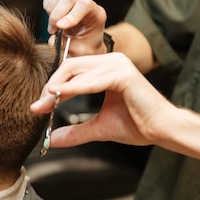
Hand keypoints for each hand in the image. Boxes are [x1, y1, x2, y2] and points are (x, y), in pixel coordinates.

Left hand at [31, 53, 172, 147]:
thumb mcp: (99, 128)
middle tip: (38, 106)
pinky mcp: (123, 73)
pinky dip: (74, 88)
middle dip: (51, 86)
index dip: (52, 87)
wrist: (162, 130)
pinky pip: (92, 80)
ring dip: (58, 88)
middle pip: (70, 66)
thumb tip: (52, 139)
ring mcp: (118, 64)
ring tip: (45, 103)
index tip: (38, 106)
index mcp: (106, 68)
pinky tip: (59, 96)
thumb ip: (76, 131)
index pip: (71, 71)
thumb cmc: (137, 125)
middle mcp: (111, 60)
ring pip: (77, 71)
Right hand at [43, 0, 106, 54]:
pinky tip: (51, 16)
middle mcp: (85, 3)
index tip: (61, 27)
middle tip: (54, 30)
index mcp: (96, 14)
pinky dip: (47, 4)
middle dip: (57, 15)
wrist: (86, 45)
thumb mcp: (81, 51)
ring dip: (51, 8)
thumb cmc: (86, 47)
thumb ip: (68, 46)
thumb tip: (53, 40)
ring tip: (53, 23)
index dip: (71, 15)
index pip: (85, 4)